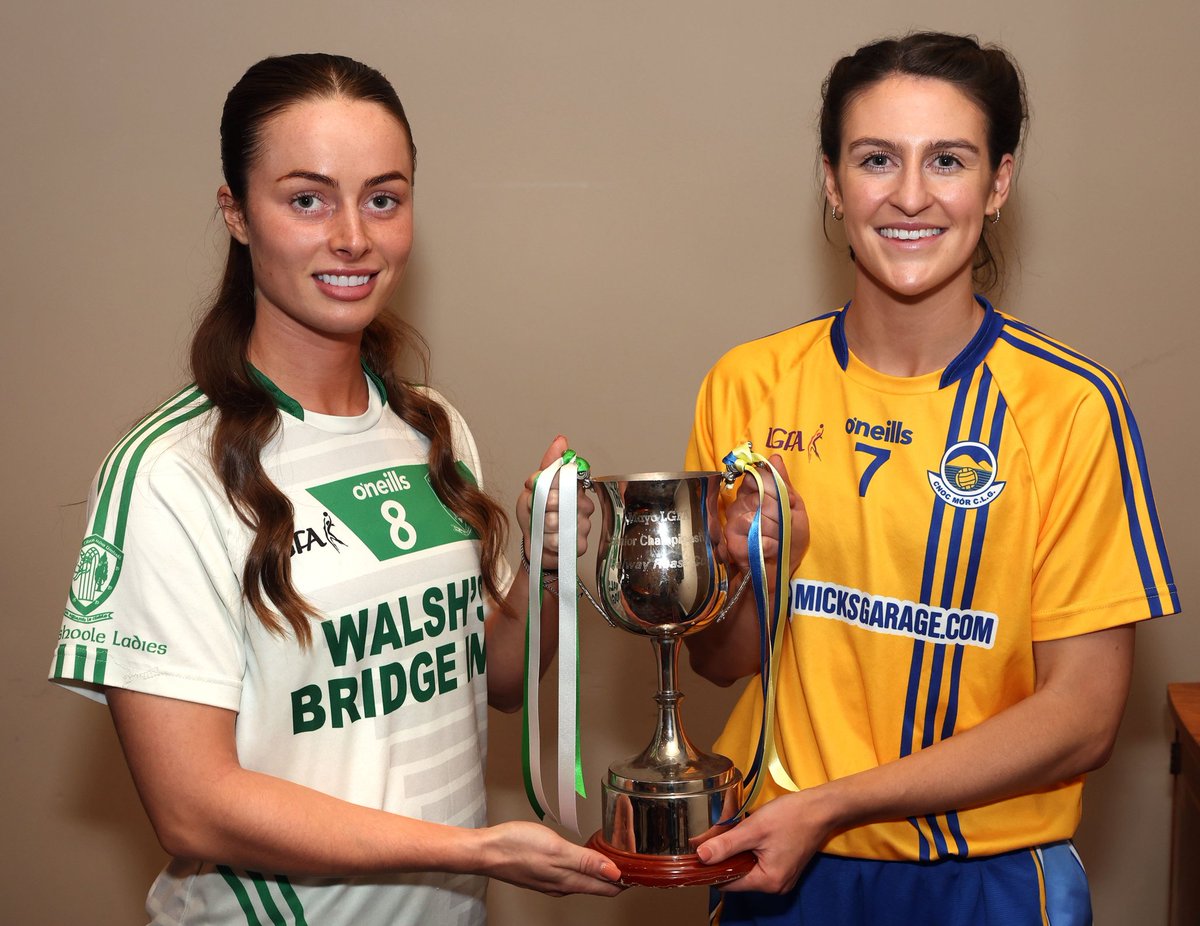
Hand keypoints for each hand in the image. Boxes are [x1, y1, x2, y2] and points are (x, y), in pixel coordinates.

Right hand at [479, 821, 622, 895]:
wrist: (486, 850)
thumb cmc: (516, 847)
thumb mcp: (556, 849)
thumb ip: (586, 861)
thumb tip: (614, 873)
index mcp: (569, 881)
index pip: (607, 887)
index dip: (626, 880)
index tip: (641, 871)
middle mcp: (562, 884)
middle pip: (598, 884)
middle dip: (618, 876)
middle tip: (634, 863)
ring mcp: (551, 879)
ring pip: (585, 879)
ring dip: (601, 870)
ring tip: (616, 859)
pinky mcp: (542, 872)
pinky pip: (571, 872)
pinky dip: (584, 866)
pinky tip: (585, 856)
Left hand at [516, 435, 594, 570]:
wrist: (534, 546)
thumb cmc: (534, 516)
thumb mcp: (533, 488)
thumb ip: (546, 467)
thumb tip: (561, 441)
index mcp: (573, 488)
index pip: (568, 476)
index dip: (550, 483)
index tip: (540, 488)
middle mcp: (583, 504)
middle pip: (560, 498)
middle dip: (542, 505)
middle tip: (539, 511)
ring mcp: (584, 525)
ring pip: (557, 520)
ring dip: (542, 525)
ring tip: (542, 527)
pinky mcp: (581, 544)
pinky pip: (560, 539)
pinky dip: (547, 540)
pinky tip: (548, 540)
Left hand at [696, 791, 830, 893]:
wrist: (821, 808)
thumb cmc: (791, 817)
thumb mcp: (754, 829)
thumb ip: (726, 844)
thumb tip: (700, 856)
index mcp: (768, 881)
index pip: (727, 883)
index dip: (711, 867)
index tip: (700, 849)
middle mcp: (776, 885)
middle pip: (737, 876)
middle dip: (725, 856)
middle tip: (717, 833)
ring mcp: (782, 877)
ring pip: (747, 869)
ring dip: (737, 852)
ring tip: (735, 831)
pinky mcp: (784, 867)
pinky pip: (759, 864)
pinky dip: (750, 851)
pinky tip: (749, 834)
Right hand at [721, 453, 807, 576]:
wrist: (779, 573)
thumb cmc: (788, 542)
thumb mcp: (794, 509)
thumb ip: (784, 485)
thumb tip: (775, 457)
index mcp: (753, 494)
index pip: (757, 476)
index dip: (772, 489)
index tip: (782, 502)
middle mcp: (740, 505)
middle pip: (760, 496)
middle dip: (778, 514)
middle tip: (782, 527)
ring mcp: (733, 523)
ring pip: (756, 516)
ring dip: (775, 532)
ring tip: (775, 541)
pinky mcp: (731, 541)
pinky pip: (754, 535)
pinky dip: (769, 545)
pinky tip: (768, 551)